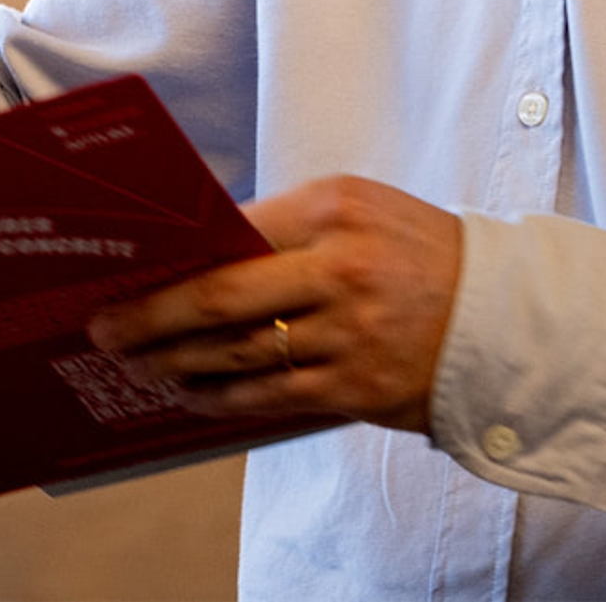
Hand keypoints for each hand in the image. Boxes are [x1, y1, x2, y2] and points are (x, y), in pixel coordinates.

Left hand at [85, 175, 464, 434]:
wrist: (501, 318)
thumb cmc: (420, 257)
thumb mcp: (362, 214)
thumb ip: (291, 229)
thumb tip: (204, 254)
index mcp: (335, 208)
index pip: (232, 231)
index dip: (174, 256)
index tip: (129, 267)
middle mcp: (338, 268)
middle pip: (219, 296)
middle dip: (150, 315)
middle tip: (104, 327)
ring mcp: (346, 332)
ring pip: (237, 353)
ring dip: (177, 362)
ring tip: (140, 363)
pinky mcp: (354, 387)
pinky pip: (268, 396)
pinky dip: (222, 396)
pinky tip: (194, 393)